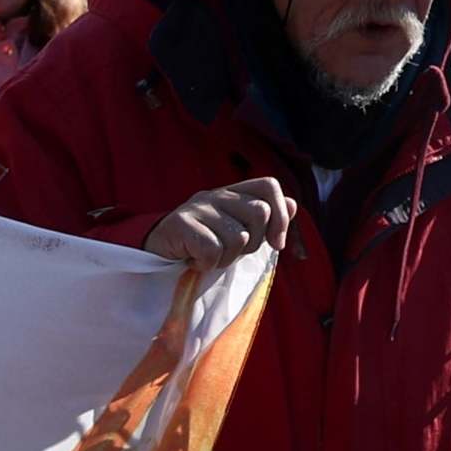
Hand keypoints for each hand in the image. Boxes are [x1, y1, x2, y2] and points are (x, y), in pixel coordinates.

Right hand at [144, 178, 296, 271]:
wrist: (156, 251)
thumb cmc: (202, 243)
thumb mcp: (237, 231)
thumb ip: (265, 219)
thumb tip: (294, 204)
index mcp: (232, 193)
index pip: (268, 186)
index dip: (281, 215)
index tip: (276, 243)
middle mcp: (216, 195)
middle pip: (260, 213)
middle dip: (253, 243)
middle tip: (230, 251)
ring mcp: (198, 207)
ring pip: (239, 237)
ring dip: (227, 258)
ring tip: (209, 256)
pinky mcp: (181, 223)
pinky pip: (213, 250)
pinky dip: (207, 264)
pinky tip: (195, 260)